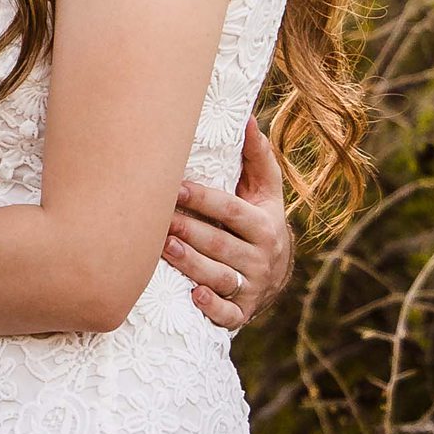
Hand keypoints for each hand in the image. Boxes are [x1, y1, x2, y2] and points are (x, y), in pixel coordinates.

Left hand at [165, 112, 293, 331]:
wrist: (275, 273)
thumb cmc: (259, 222)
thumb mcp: (265, 192)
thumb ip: (257, 158)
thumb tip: (248, 119)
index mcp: (264, 225)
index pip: (232, 210)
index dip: (203, 198)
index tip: (175, 186)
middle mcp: (261, 258)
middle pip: (221, 243)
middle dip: (190, 230)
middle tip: (158, 219)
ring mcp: (252, 287)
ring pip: (221, 276)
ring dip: (193, 264)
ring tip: (164, 249)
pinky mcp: (242, 312)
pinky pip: (228, 314)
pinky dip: (212, 307)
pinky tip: (193, 296)